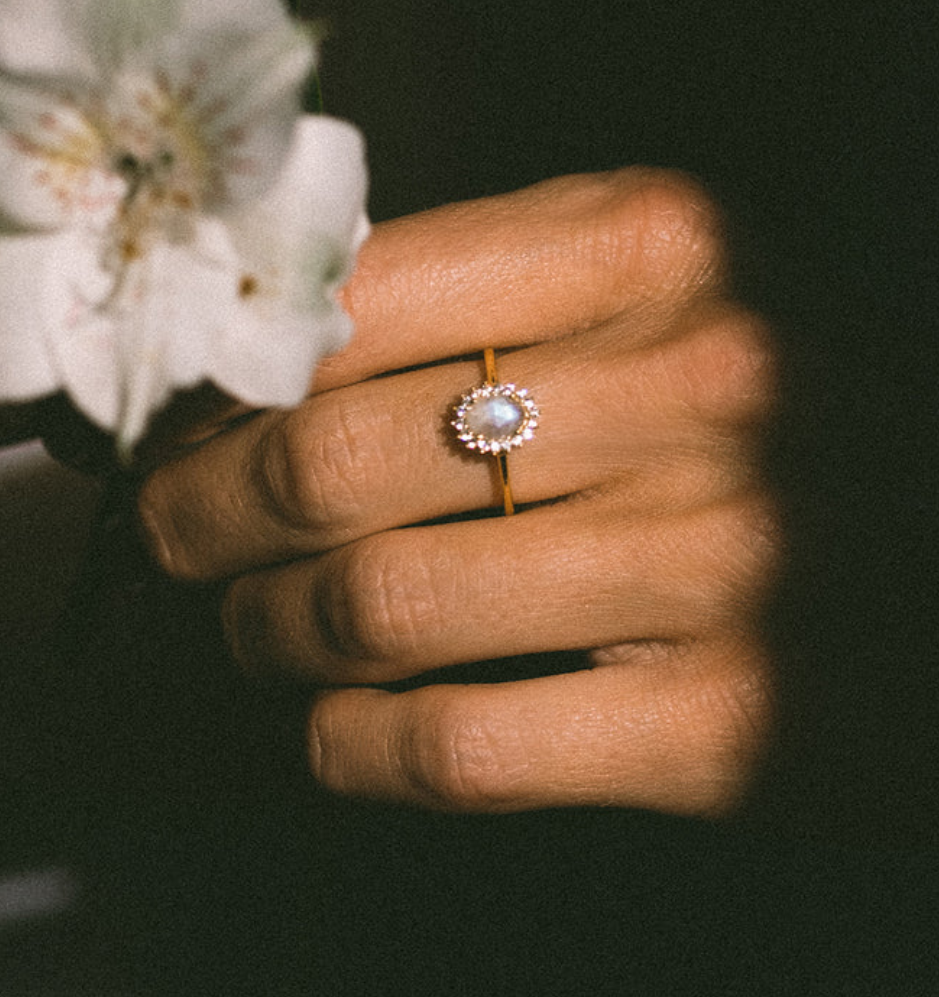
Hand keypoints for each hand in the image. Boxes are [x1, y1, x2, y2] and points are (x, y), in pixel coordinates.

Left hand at [138, 170, 778, 816]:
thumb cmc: (816, 412)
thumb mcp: (693, 285)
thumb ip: (507, 284)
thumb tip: (283, 342)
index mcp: (666, 246)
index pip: (355, 296)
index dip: (229, 366)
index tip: (186, 409)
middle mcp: (695, 389)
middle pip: (333, 457)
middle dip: (208, 507)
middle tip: (180, 530)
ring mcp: (716, 566)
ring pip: (374, 608)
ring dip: (270, 629)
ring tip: (256, 627)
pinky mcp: (729, 731)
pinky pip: (457, 749)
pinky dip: (353, 748)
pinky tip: (337, 731)